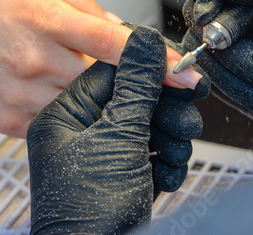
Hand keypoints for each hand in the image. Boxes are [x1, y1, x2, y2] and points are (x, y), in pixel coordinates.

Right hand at [0, 0, 200, 136]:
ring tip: (69, 71)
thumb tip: (113, 25)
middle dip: (123, 77)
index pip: (116, 44)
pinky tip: (51, 87)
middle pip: (107, 79)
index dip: (158, 61)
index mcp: (43, 18)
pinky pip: (58, 120)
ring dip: (94, 92)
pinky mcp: (11, 121)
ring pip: (85, 103)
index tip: (184, 74)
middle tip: (122, 70)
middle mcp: (36, 60)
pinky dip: (68, 107)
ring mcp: (23, 95)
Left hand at [28, 26, 207, 233]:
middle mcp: (81, 133)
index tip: (180, 68)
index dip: (149, 68)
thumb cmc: (90, 210)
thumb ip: (137, 86)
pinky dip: (165, 161)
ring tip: (176, 153)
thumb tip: (146, 41)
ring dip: (170, 139)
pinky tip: (166, 173)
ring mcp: (103, 154)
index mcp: (66, 116)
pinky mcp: (123, 172)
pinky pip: (150, 152)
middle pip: (135, 100)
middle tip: (186, 117)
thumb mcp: (119, 137)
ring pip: (148, 127)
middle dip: (165, 112)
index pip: (112, 71)